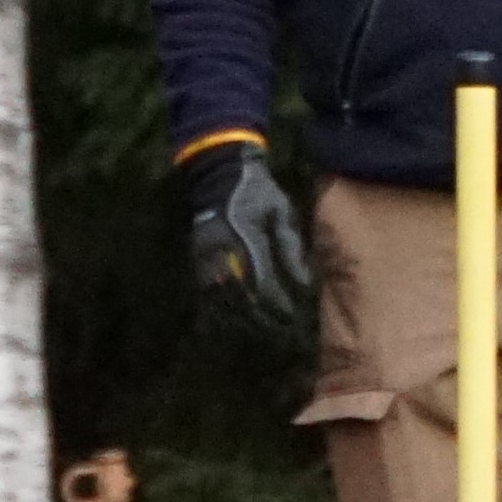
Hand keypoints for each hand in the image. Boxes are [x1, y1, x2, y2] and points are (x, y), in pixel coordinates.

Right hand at [184, 142, 310, 331]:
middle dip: (260, 316)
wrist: (220, 174)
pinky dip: (222, 306)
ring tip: (261, 327)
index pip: (262, 283)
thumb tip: (305, 284)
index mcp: (247, 239)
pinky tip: (236, 316)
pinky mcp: (196, 257)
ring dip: (241, 316)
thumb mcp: (283, 213)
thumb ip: (292, 249)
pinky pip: (207, 290)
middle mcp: (223, 251)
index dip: (276, 303)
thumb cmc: (259, 193)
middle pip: (241, 296)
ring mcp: (206, 255)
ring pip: (222, 298)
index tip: (290, 315)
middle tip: (280, 327)